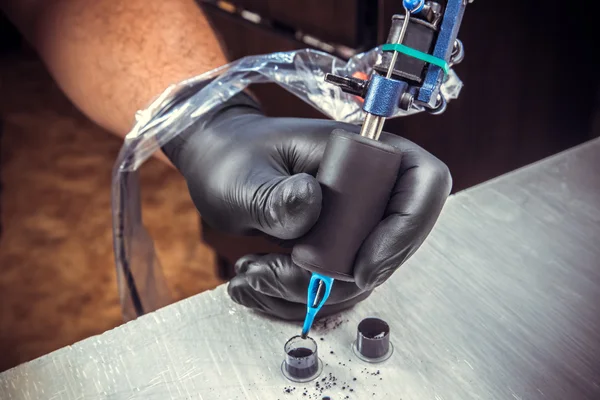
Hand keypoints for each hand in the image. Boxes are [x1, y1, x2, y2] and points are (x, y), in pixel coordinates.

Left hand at [162, 92, 451, 319]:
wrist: (219, 169)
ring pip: (361, 278)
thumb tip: (310, 204)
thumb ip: (275, 197)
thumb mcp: (244, 177)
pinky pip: (335, 288)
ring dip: (308, 293)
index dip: (406, 230)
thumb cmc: (233, 157)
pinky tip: (257, 280)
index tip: (358, 268)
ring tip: (253, 274)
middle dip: (338, 279)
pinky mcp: (338, 248)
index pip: (425, 183)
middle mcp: (369, 188)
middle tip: (276, 274)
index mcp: (363, 151)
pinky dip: (297, 297)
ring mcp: (356, 221)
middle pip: (393, 247)